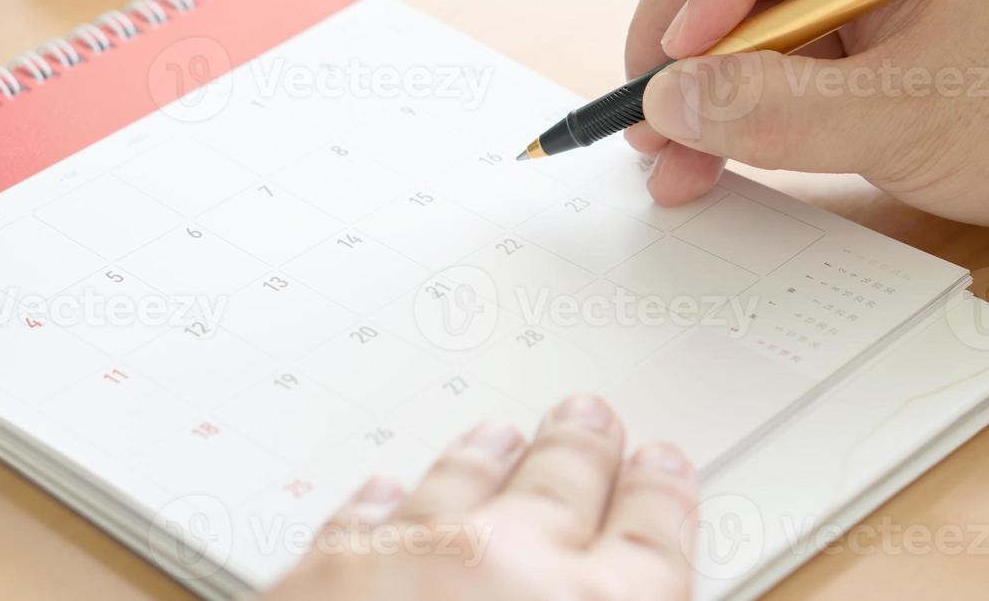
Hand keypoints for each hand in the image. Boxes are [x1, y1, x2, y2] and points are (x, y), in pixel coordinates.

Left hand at [264, 396, 698, 600]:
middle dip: (580, 447)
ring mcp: (414, 555)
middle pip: (563, 481)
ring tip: (495, 434)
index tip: (664, 462)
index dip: (663, 493)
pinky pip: (363, 514)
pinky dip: (381, 497)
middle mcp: (516, 565)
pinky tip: (385, 487)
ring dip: (484, 456)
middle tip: (587, 417)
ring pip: (462, 479)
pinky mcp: (324, 570)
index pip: (654, 535)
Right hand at [626, 0, 988, 243]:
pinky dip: (739, 102)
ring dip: (701, 84)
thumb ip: (777, 111)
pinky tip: (716, 157)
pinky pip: (774, 49)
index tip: (689, 56)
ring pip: (739, 7)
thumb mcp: (911, 117)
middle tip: (655, 124)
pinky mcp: (863, 27)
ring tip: (677, 163)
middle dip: (683, 39)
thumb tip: (667, 99)